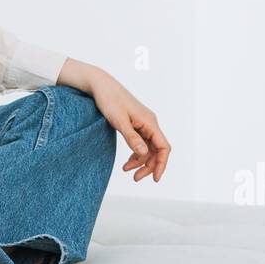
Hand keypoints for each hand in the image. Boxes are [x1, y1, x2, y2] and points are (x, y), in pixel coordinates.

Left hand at [63, 62, 169, 182]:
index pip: (164, 147)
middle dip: (149, 166)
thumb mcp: (119, 121)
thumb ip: (132, 138)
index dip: (161, 164)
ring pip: (148, 148)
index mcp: (150, 122)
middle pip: (157, 150)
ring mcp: (143, 124)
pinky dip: (135, 153)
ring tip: (127, 170)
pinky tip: (127, 162)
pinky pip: (141, 142)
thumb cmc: (109, 100)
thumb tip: (143, 153)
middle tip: (135, 178)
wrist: (101, 85)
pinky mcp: (135, 124)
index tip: (154, 178)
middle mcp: (150, 123)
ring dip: (140, 161)